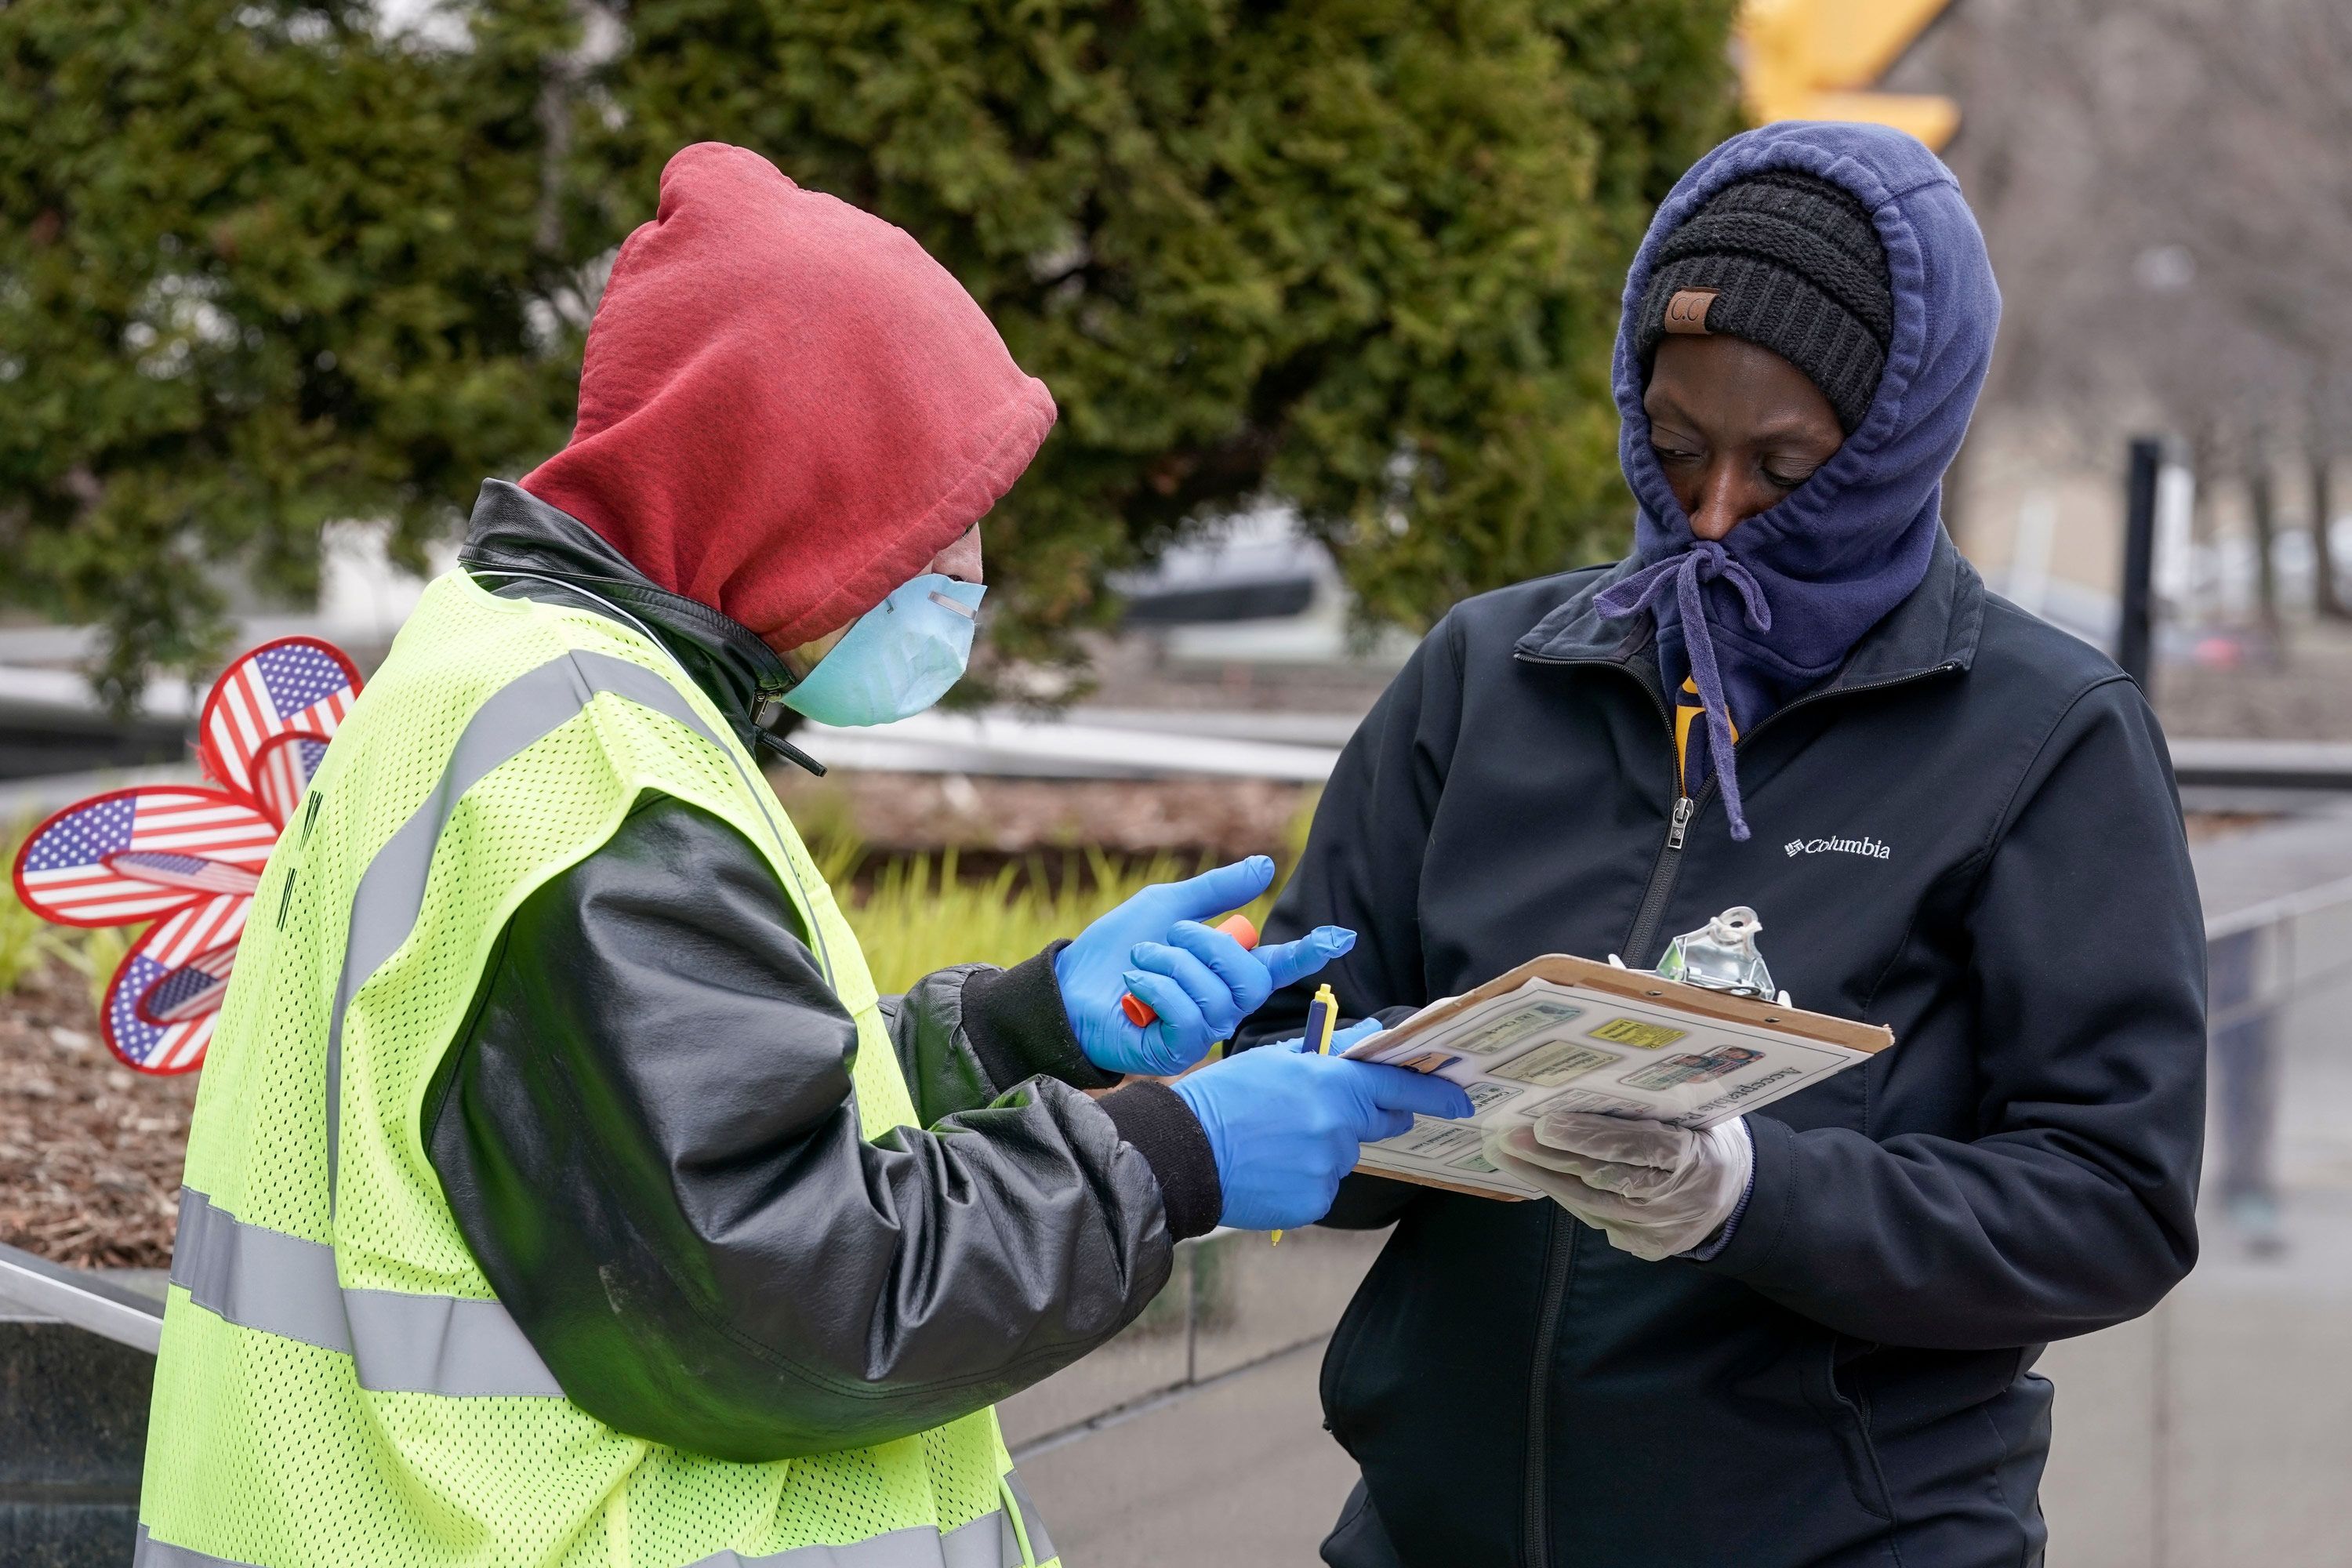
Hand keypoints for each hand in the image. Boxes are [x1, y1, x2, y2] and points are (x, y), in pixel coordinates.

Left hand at [1055, 856, 1355, 1075]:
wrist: (1066, 986)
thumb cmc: (1113, 949)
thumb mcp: (1167, 906)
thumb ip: (1217, 891)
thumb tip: (1266, 865)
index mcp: (1224, 970)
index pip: (1277, 964)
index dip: (1308, 951)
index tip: (1340, 936)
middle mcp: (1222, 1005)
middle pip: (1251, 979)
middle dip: (1209, 947)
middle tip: (1171, 936)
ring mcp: (1201, 1032)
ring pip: (1217, 997)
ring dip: (1172, 966)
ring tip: (1140, 962)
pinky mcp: (1177, 1051)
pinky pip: (1191, 1018)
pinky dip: (1159, 989)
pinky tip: (1134, 984)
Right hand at [1171, 1020, 1474, 1230]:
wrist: (1182, 1154)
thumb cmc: (1222, 1097)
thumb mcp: (1273, 1060)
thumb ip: (1329, 1053)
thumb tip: (1368, 1036)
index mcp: (1329, 1084)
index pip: (1397, 1086)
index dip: (1435, 1093)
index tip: (1460, 1099)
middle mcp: (1336, 1126)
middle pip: (1378, 1124)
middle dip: (1364, 1118)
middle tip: (1325, 1114)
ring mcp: (1326, 1168)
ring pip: (1343, 1156)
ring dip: (1322, 1148)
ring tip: (1274, 1142)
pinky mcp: (1313, 1202)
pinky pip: (1323, 1187)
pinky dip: (1304, 1178)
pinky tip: (1270, 1168)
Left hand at [1484, 1112, 1752, 1261]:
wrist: (1738, 1197)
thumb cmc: (1710, 1140)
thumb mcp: (1700, 1116)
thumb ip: (1657, 1107)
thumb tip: (1592, 1082)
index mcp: (1695, 1160)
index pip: (1636, 1148)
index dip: (1589, 1137)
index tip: (1545, 1124)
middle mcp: (1675, 1202)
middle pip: (1603, 1179)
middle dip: (1549, 1158)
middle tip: (1505, 1138)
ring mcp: (1658, 1230)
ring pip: (1591, 1203)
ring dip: (1544, 1177)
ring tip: (1504, 1154)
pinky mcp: (1644, 1246)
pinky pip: (1596, 1216)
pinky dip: (1565, 1193)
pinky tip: (1535, 1173)